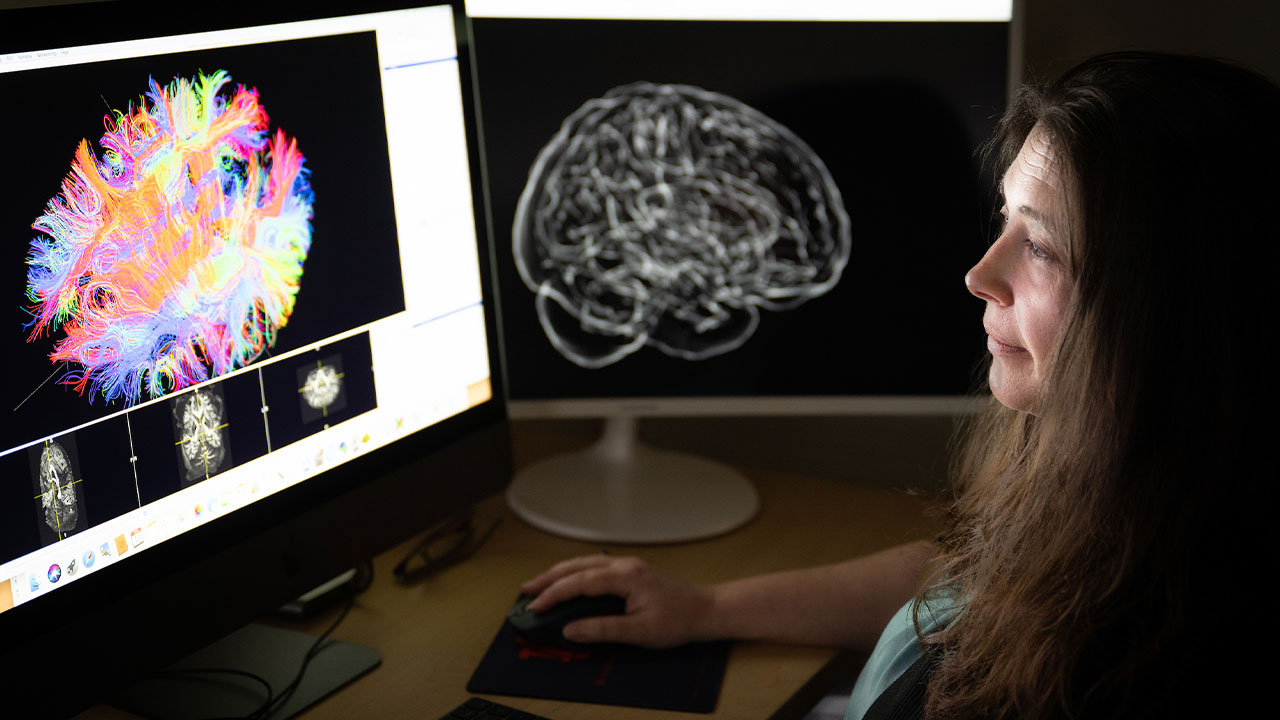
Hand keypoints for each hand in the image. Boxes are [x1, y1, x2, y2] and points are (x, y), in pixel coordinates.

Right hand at [520, 555, 715, 648]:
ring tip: (540, 584)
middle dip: (549, 578)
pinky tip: (569, 579)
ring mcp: (628, 565)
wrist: (705, 610)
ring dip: (560, 573)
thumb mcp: (639, 631)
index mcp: (625, 576)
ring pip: (585, 563)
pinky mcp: (631, 571)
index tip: (535, 607)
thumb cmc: (678, 620)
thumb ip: (602, 629)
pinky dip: (576, 572)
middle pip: (577, 566)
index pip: (578, 582)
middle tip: (526, 591)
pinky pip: (595, 566)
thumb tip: (571, 629)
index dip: (554, 595)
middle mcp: (624, 565)